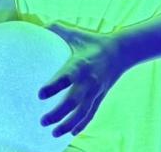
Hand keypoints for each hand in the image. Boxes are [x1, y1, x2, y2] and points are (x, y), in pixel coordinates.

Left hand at [38, 22, 129, 137]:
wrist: (121, 51)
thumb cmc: (93, 41)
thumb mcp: (76, 33)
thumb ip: (57, 29)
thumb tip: (38, 26)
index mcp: (80, 64)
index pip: (66, 77)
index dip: (54, 86)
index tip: (40, 95)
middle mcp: (88, 81)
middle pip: (73, 102)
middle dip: (58, 113)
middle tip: (42, 121)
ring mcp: (96, 91)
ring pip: (82, 113)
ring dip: (68, 124)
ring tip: (53, 133)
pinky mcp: (100, 97)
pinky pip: (91, 114)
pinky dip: (81, 125)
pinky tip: (70, 133)